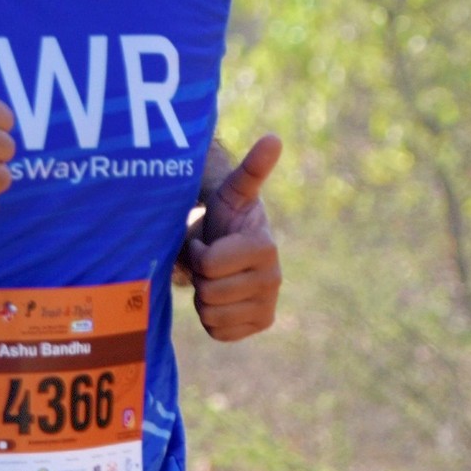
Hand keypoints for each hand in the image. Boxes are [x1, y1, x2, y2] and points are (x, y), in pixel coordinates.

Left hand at [188, 134, 281, 341]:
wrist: (235, 249)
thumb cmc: (227, 217)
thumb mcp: (233, 192)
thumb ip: (251, 169)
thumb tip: (274, 138)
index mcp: (266, 247)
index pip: (209, 264)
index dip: (197, 252)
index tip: (206, 239)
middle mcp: (274, 280)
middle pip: (208, 292)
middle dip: (200, 276)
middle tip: (210, 260)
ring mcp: (269, 306)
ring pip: (211, 315)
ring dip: (203, 297)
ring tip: (216, 277)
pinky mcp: (261, 324)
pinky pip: (219, 333)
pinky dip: (211, 319)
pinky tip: (222, 298)